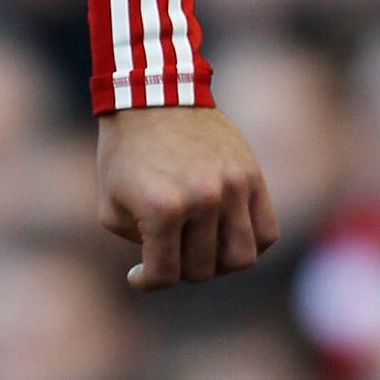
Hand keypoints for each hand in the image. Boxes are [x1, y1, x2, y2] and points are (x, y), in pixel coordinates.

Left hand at [97, 107, 279, 290]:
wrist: (154, 98)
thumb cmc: (125, 155)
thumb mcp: (111, 205)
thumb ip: (138, 244)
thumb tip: (168, 267)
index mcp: (163, 209)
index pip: (165, 275)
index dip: (147, 282)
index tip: (137, 275)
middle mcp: (204, 200)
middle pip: (202, 270)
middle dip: (179, 268)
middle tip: (165, 250)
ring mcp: (234, 188)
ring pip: (242, 258)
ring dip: (217, 263)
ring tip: (198, 248)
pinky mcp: (254, 177)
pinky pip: (268, 232)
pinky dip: (250, 244)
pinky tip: (224, 235)